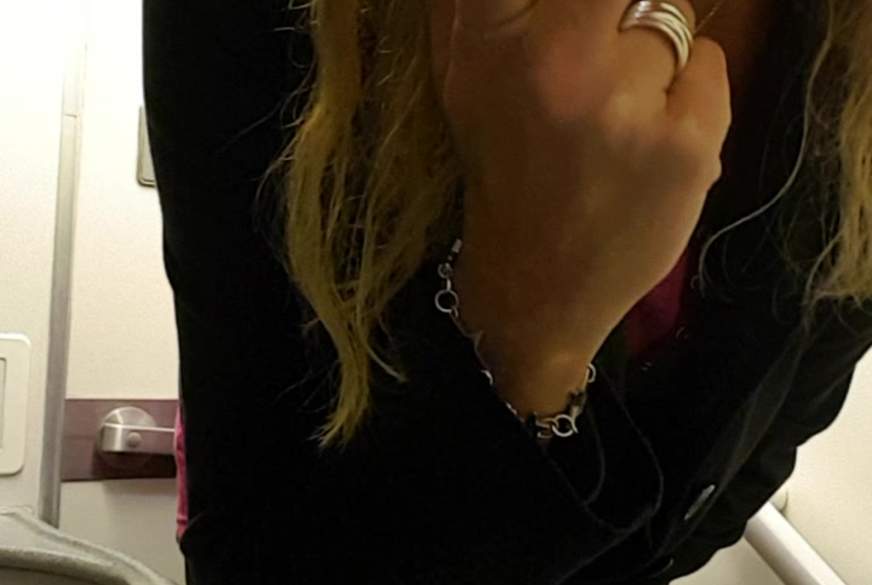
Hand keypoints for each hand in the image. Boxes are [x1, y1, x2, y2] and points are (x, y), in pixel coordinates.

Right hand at [430, 0, 730, 340]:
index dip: (565, 0)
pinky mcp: (685, 145)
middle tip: (599, 53)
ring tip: (617, 115)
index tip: (581, 22)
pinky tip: (652, 136)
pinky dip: (690, 91)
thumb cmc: (502, 172)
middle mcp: (553, 64)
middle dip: (616, 11)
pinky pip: (709, 63)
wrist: (536, 286)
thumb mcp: (464, 77)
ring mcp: (623, 106)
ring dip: (651, 55)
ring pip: (669, 15)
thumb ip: (488, 3)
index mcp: (486, 40)